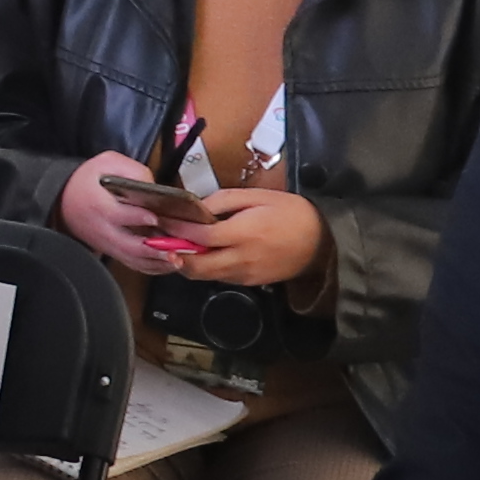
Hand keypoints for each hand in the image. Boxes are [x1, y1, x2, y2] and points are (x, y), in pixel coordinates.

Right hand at [54, 151, 187, 272]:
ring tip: (177, 260)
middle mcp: (103, 229)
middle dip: (154, 249)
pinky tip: (168, 264)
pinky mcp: (112, 251)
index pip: (118, 215)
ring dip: (156, 262)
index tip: (155, 218)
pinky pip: (133, 264)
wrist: (62, 200)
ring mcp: (107, 244)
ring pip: (133, 259)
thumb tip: (153, 185)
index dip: (137, 217)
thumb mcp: (106, 162)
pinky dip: (152, 268)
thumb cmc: (86, 180)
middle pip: (129, 245)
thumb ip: (131, 170)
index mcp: (99, 205)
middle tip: (175, 249)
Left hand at [151, 183, 328, 287]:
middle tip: (158, 242)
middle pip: (196, 265)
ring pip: (205, 276)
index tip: (161, 221)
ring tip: (173, 248)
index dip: (177, 230)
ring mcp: (245, 275)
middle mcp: (240, 259)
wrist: (321, 242)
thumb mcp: (256, 196)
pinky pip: (220, 277)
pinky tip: (200, 255)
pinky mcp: (250, 283)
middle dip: (173, 255)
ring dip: (186, 264)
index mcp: (243, 233)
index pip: (200, 236)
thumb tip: (197, 209)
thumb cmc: (289, 212)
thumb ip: (223, 201)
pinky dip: (205, 269)